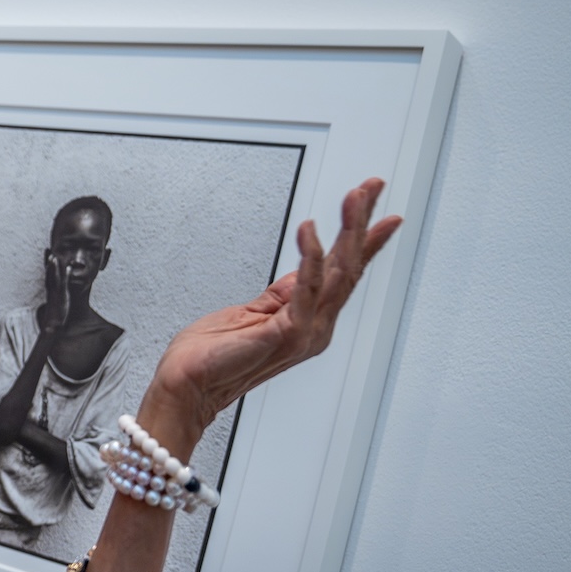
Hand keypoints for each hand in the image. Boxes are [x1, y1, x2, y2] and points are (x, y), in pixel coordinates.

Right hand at [41, 253, 70, 332]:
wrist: (53, 325)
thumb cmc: (55, 316)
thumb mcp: (56, 305)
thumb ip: (56, 299)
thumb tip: (56, 296)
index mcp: (50, 291)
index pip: (47, 276)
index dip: (47, 267)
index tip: (48, 257)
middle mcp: (51, 290)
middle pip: (48, 274)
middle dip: (48, 264)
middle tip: (48, 252)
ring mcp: (55, 292)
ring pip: (53, 277)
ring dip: (53, 267)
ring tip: (54, 257)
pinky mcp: (61, 296)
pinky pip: (63, 284)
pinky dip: (65, 275)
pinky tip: (68, 268)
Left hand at [144, 178, 403, 431]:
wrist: (187, 385)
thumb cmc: (211, 354)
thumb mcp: (255, 312)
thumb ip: (284, 294)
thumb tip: (307, 270)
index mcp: (308, 320)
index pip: (344, 272)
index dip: (366, 241)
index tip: (383, 211)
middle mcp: (315, 327)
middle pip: (349, 267)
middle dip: (361, 222)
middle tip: (373, 186)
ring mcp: (305, 332)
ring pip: (338, 272)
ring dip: (347, 230)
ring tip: (354, 197)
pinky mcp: (286, 333)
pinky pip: (306, 289)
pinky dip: (311, 257)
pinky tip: (310, 230)